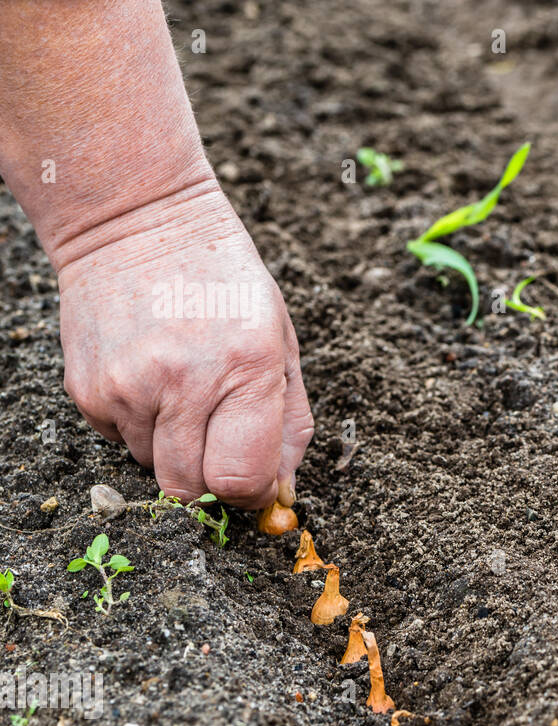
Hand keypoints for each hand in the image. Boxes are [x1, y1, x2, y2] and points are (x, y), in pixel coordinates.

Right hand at [57, 182, 313, 508]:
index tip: (256, 481)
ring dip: (176, 448)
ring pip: (156, 469)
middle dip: (212, 481)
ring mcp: (128, 387)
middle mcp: (184, 382)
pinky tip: (151, 377)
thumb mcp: (281, 342)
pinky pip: (120, 443)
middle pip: (191, 490)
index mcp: (247, 368)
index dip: (252, 493)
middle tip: (221, 441)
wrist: (136, 220)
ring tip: (184, 390)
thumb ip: (291, 424)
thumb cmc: (224, 284)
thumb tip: (281, 493)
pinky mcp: (87, 390)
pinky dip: (141, 426)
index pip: (240, 480)